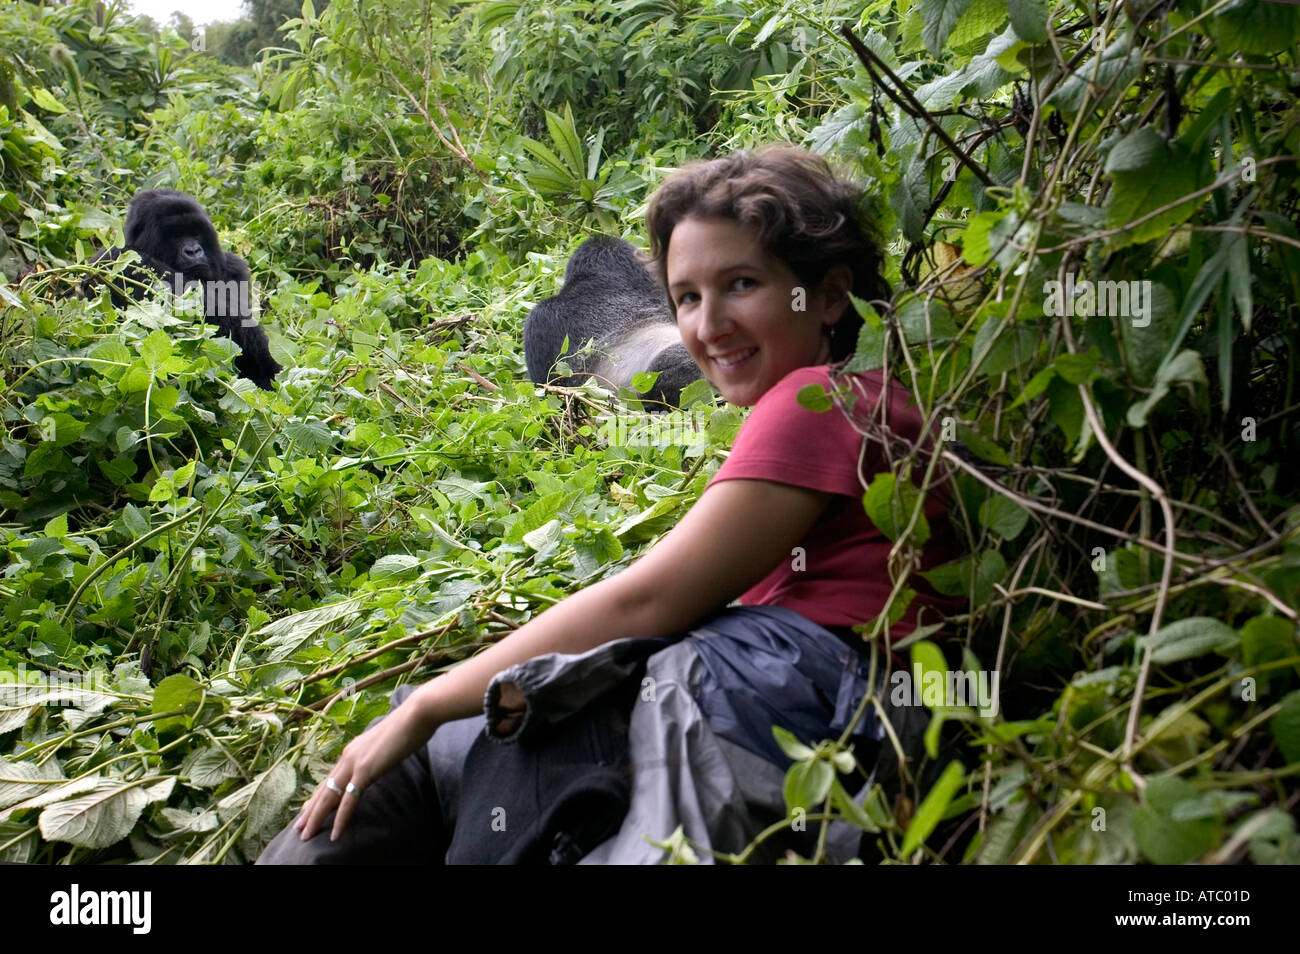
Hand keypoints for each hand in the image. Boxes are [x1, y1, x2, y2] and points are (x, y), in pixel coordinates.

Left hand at [293, 690, 438, 842]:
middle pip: (324, 789)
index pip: (330, 778)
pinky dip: (341, 818)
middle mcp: (348, 756)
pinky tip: (335, 833)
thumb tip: (376, 766)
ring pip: (329, 796)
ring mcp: (354, 762)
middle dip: (310, 811)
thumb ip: (376, 758)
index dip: (318, 796)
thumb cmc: (408, 728)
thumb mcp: (386, 746)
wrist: (416, 714)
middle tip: (298, 829)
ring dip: (316, 818)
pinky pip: (348, 800)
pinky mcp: (364, 770)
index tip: (308, 811)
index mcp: (352, 750)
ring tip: (306, 836)